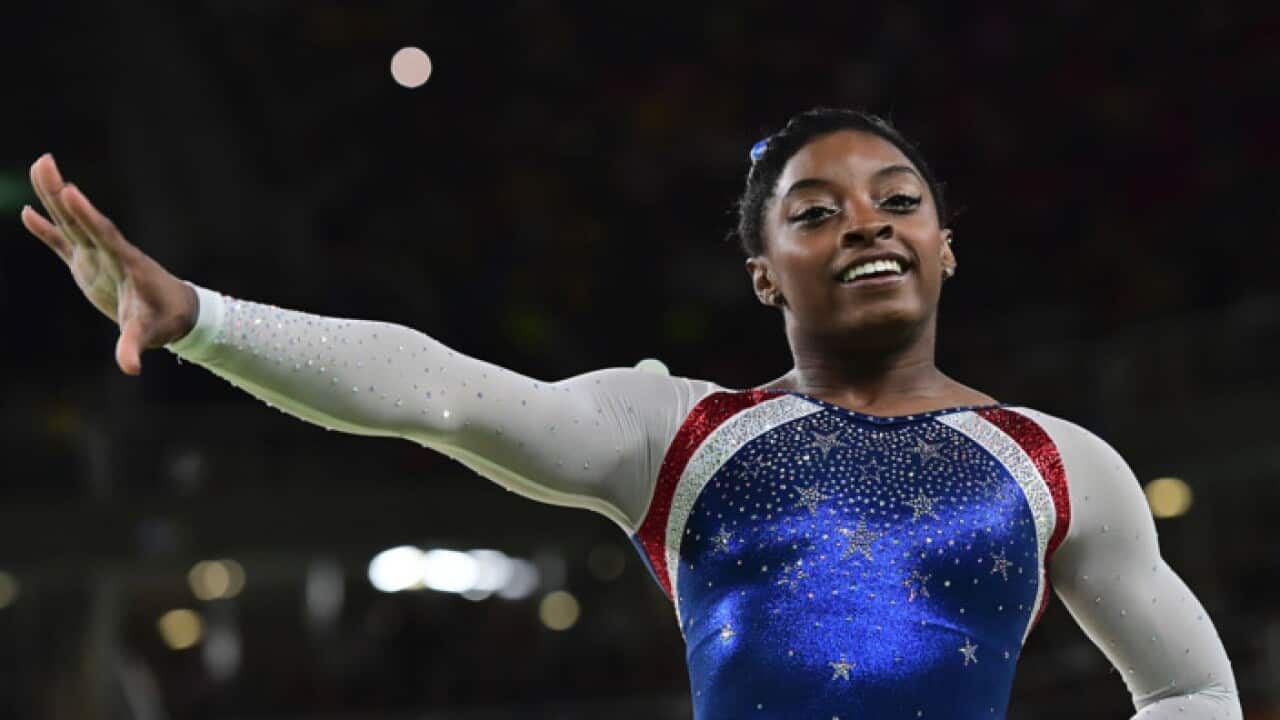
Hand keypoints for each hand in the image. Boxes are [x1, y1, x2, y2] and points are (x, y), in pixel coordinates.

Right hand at [20, 154, 197, 375]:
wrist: (176, 314)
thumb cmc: (165, 322)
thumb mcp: (149, 335)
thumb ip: (134, 346)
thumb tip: (130, 368)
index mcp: (125, 263)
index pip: (104, 236)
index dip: (87, 216)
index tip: (71, 192)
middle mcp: (109, 254)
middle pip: (82, 219)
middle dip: (62, 192)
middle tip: (45, 161)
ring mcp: (96, 257)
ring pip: (71, 223)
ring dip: (54, 197)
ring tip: (40, 165)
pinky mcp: (87, 265)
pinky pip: (62, 243)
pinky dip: (46, 229)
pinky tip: (28, 211)